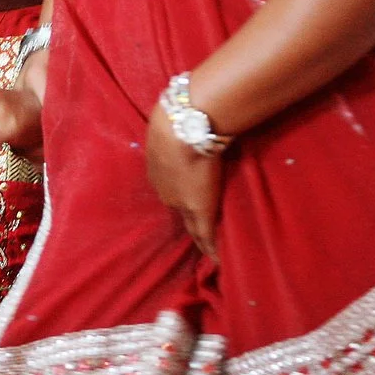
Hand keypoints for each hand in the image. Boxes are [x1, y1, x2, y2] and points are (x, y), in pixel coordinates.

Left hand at [144, 102, 220, 257]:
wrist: (183, 127)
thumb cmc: (178, 117)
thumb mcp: (172, 122)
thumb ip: (181, 125)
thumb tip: (192, 113)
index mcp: (158, 168)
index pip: (169, 187)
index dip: (177, 195)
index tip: (181, 203)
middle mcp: (165, 188)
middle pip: (176, 208)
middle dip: (185, 217)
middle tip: (196, 231)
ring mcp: (181, 201)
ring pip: (190, 223)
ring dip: (199, 234)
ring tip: (207, 250)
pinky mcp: (199, 209)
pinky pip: (205, 233)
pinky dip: (210, 248)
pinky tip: (216, 261)